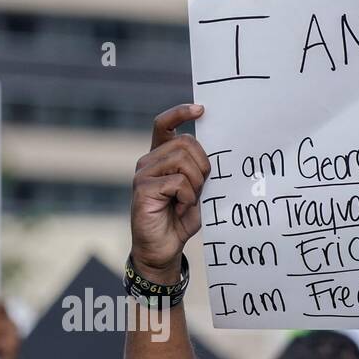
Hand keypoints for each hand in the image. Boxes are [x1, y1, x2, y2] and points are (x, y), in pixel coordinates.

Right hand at [131, 104, 210, 283]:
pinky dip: (187, 197)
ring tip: (187, 201)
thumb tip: (215, 152)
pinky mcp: (143, 188)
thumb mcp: (196, 192)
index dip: (180, 113)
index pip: (164, 125)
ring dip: (195, 184)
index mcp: (161, 158)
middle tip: (199, 189)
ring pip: (183, 161)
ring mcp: (143, 173)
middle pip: (185, 143)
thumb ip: (199, 172)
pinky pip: (178, 182)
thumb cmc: (180, 220)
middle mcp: (149, 161)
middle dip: (202, 165)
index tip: (200, 109)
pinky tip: (180, 208)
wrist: (163, 249)